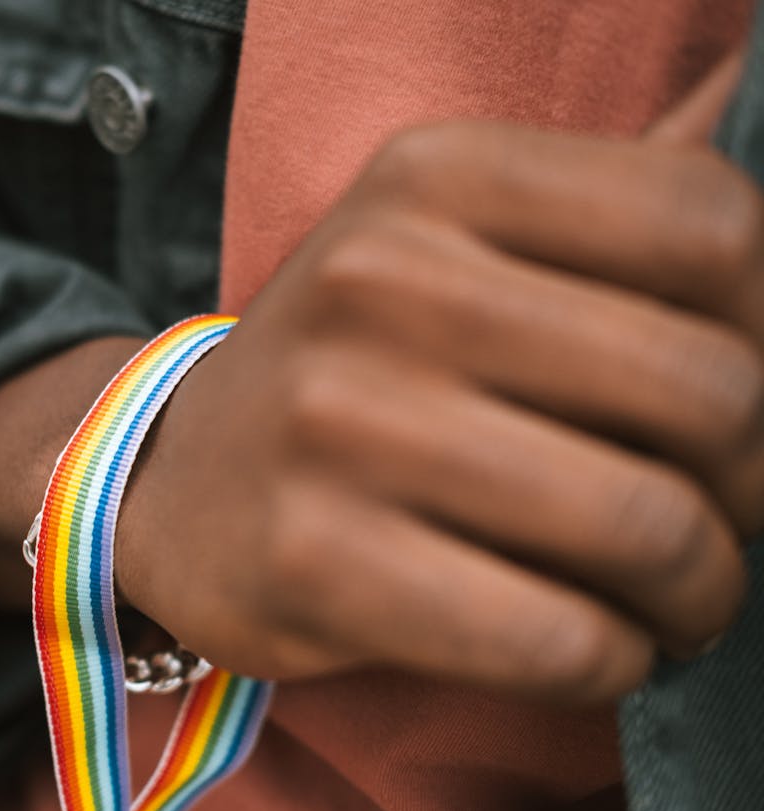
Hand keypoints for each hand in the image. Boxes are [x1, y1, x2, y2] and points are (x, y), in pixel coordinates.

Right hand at [118, 111, 763, 702]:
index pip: (709, 226)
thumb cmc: (351, 368)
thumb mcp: (446, 241)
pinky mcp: (316, 562)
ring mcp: (338, 426)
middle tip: (722, 519)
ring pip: (648, 529)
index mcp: (431, 179)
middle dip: (756, 486)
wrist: (173, 482)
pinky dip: (614, 659)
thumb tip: (757, 83)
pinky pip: (560, 639)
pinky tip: (593, 642)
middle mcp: (379, 284)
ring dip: (700, 589)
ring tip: (675, 596)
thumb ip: (604, 196)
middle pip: (707, 389)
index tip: (738, 400)